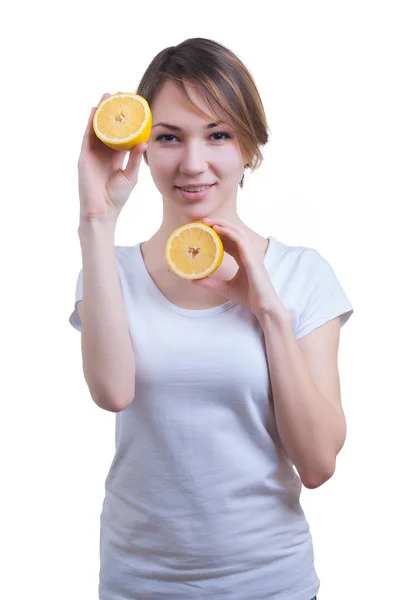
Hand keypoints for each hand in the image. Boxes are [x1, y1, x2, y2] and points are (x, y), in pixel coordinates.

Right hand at [78, 93, 146, 224]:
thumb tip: (143, 142)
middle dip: (114, 111)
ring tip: (107, 96)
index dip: (126, 122)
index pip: (122, 134)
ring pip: (97, 128)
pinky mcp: (84, 155)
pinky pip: (87, 135)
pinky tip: (95, 110)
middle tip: (121, 95)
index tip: (134, 107)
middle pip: (109, 127)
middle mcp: (104, 152)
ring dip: (102, 112)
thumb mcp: (131, 175)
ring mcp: (93, 153)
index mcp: (117, 156)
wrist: (103, 210)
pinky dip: (91, 122)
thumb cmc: (117, 197)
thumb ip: (136, 159)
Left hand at [192, 218, 287, 321]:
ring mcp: (251, 255)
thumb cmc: (249, 298)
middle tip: (201, 222)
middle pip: (233, 233)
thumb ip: (210, 283)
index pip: (230, 241)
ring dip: (222, 224)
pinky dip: (229, 232)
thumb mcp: (224, 288)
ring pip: (237, 232)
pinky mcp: (252, 259)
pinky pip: (240, 241)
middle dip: (218, 224)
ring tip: (207, 222)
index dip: (218, 234)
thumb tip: (193, 279)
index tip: (203, 230)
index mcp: (244, 259)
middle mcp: (248, 254)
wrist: (263, 307)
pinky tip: (217, 229)